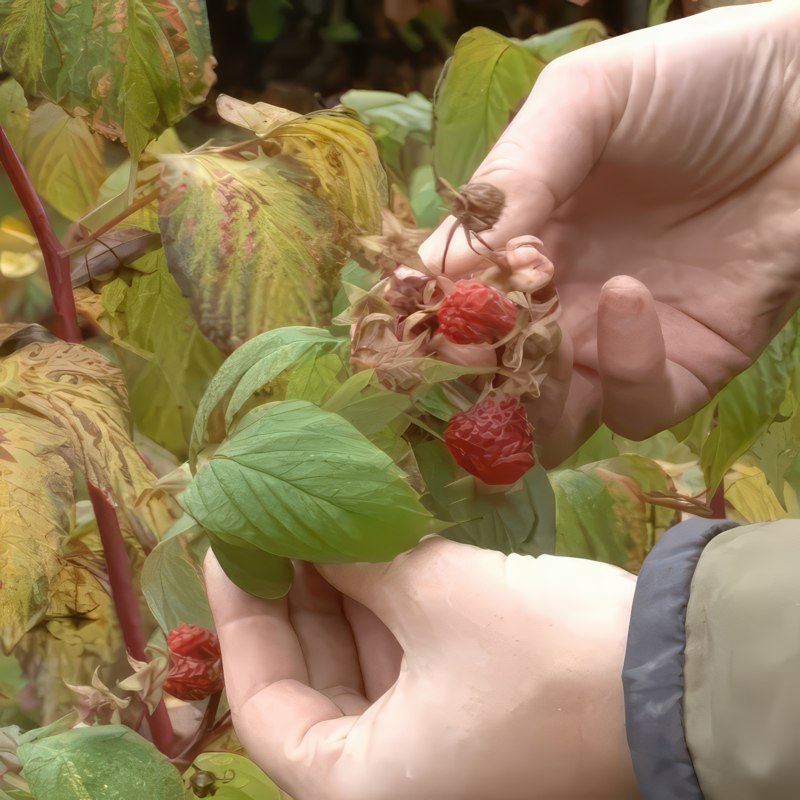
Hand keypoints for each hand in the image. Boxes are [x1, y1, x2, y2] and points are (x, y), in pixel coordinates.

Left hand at [204, 537, 636, 799]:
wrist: (678, 681)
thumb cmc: (544, 656)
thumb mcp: (437, 597)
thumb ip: (360, 563)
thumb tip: (316, 530)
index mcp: (367, 792)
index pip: (266, 706)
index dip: (241, 619)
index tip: (228, 549)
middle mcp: (399, 786)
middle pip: (315, 685)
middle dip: (295, 600)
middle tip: (275, 525)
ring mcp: (441, 754)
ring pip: (364, 670)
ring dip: (344, 597)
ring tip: (320, 524)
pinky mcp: (476, 717)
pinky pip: (409, 663)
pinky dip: (389, 609)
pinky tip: (376, 550)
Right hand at [420, 2, 799, 465]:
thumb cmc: (695, 83)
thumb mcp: (584, 102)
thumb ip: (514, 175)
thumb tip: (437, 268)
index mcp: (522, 244)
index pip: (454, 307)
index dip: (430, 317)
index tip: (417, 305)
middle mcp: (561, 303)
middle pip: (493, 378)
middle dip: (471, 374)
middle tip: (468, 339)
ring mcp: (618, 343)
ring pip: (550, 420)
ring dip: (530, 394)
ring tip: (535, 323)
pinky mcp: (685, 367)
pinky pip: (635, 406)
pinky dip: (623, 369)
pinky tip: (626, 293)